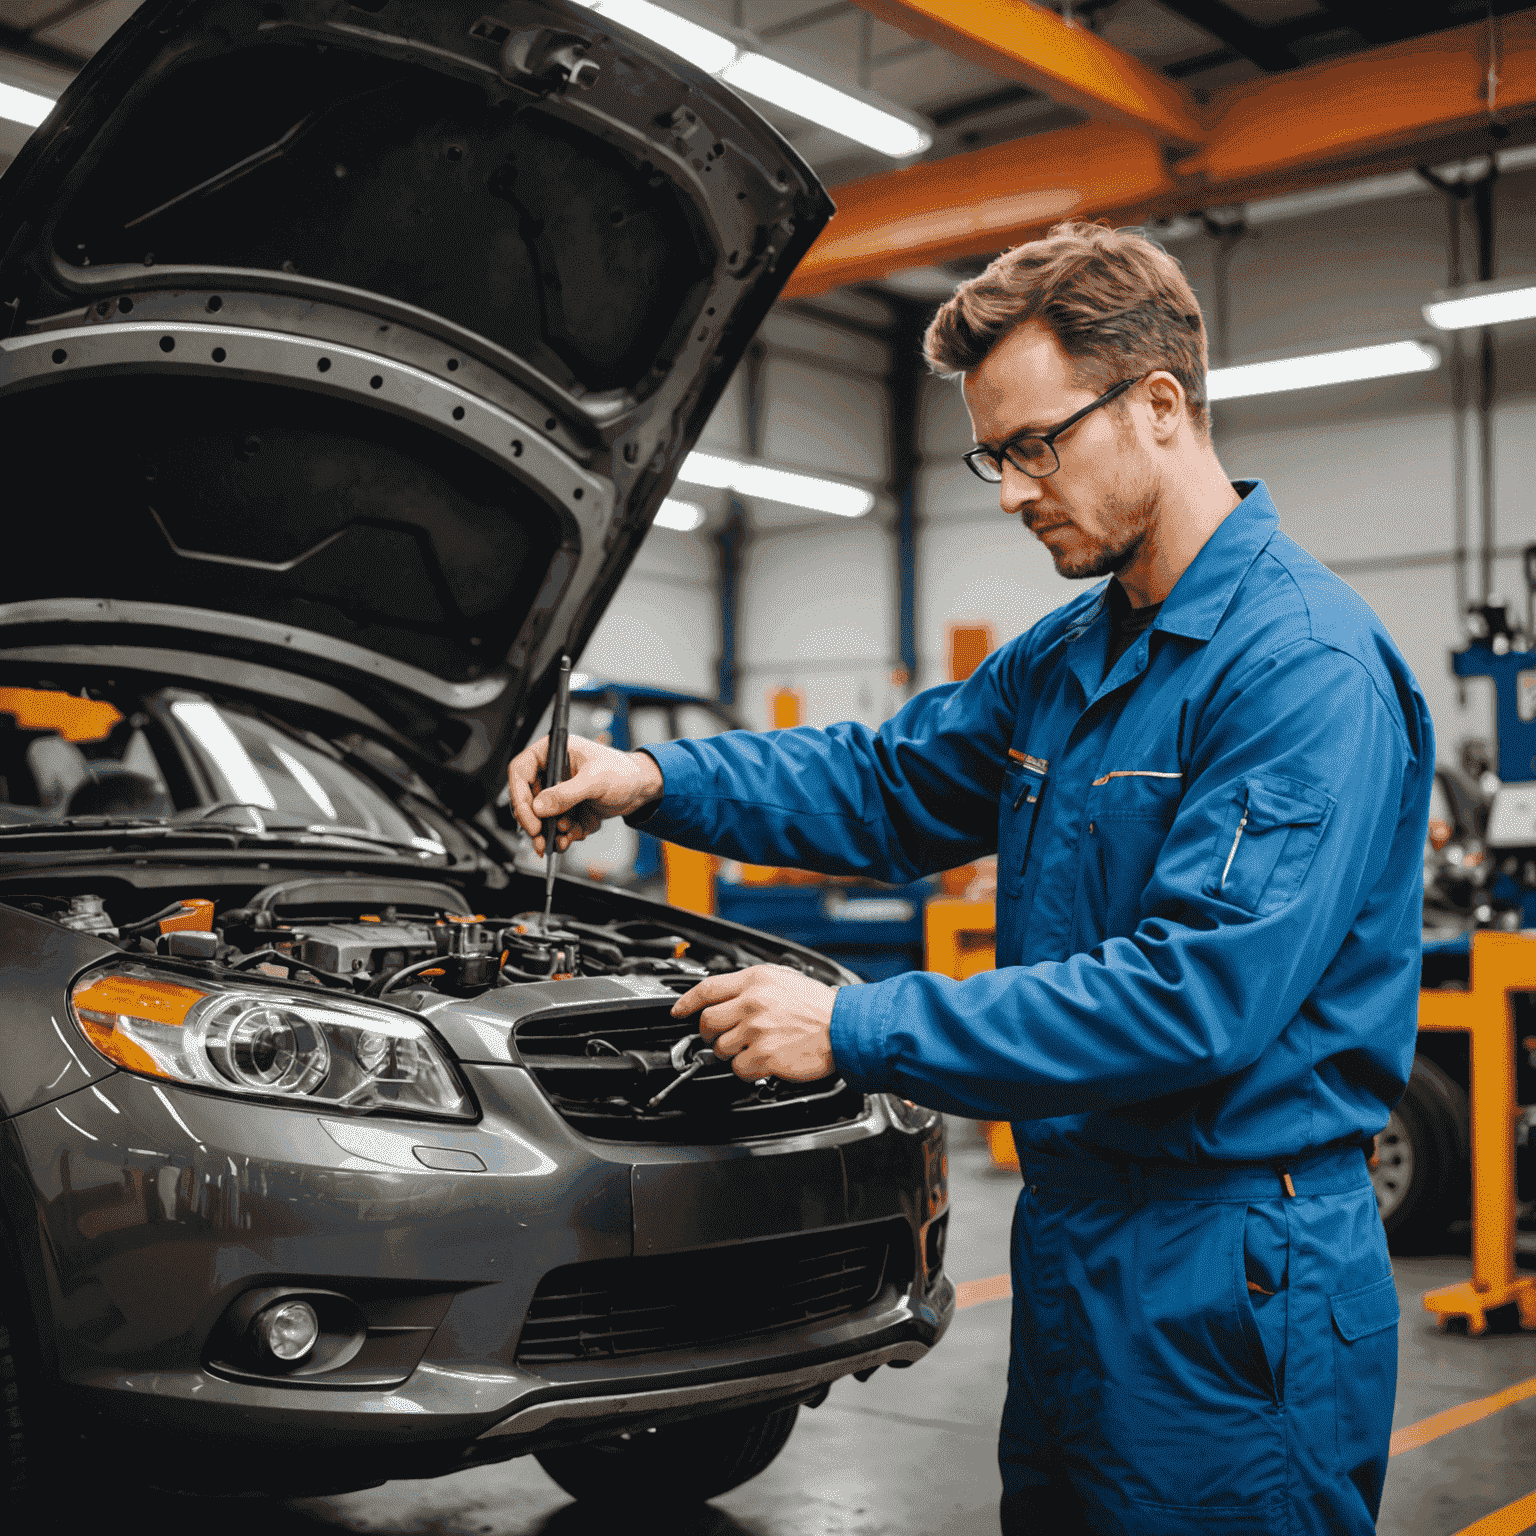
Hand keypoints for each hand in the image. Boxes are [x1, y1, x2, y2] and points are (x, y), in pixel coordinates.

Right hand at [508, 735, 663, 853]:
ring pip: (540, 817)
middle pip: (527, 798)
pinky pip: (556, 826)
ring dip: (547, 832)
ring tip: (559, 841)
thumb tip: (540, 806)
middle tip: (539, 837)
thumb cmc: (623, 771)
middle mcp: (552, 772)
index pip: (521, 771)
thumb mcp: (595, 780)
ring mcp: (559, 793)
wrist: (642, 788)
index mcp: (553, 752)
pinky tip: (570, 839)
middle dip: (533, 821)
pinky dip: (562, 836)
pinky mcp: (568, 810)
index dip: (520, 795)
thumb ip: (566, 793)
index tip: (529, 817)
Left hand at [671, 965, 836, 1082]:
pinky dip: (746, 1069)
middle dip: (709, 1033)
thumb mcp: (784, 979)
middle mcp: (752, 1003)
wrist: (843, 1027)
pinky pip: (738, 1068)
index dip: (686, 1002)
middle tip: (718, 1036)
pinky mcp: (764, 1055)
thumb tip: (726, 997)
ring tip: (752, 1048)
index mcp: (756, 980)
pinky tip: (762, 1062)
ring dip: (731, 1052)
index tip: (678, 1011)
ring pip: (720, 1047)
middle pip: (707, 1021)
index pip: (707, 989)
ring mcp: (756, 1030)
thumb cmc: (818, 1006)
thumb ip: (753, 986)